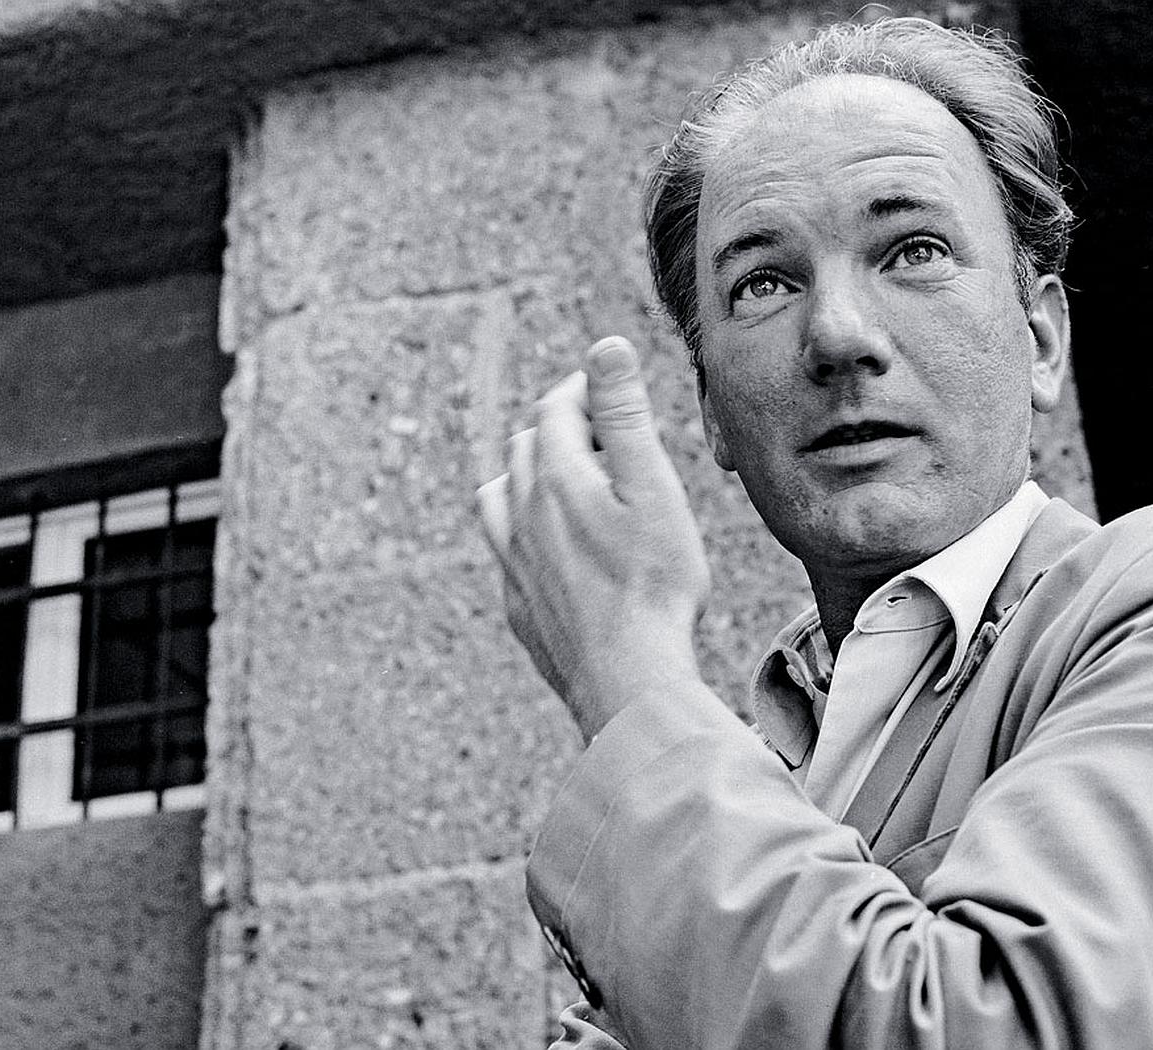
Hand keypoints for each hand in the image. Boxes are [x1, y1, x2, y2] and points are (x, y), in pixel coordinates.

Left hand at [476, 338, 710, 742]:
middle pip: (526, 446)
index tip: (607, 389)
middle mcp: (521, 514)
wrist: (628, 675)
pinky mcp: (518, 603)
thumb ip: (624, 416)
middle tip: (602, 435)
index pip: (555, 409)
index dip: (582, 389)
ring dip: (527, 474)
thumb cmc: (653, 582)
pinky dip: (521, 528)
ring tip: (563, 480)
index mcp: (555, 478)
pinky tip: (549, 545)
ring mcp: (514, 561)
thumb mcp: (651, 487)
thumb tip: (605, 348)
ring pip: (499, 495)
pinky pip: (504, 548)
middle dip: (559, 427)